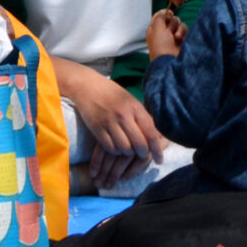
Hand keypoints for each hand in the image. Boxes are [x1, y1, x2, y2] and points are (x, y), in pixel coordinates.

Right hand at [57, 61, 164, 189]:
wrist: (87, 86)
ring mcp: (109, 122)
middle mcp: (123, 114)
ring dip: (127, 153)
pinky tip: (115, 147)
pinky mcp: (97, 128)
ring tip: (127, 149)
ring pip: (124, 149)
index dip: (156, 149)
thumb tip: (158, 135)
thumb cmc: (112, 93)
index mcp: (135, 106)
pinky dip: (115, 151)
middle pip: (139, 144)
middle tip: (141, 155)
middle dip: (142, 154)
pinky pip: (110, 148)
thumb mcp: (130, 100)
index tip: (159, 160)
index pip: (151, 133)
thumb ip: (141, 116)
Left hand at [145, 8, 185, 60]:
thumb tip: (164, 12)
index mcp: (154, 29)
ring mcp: (173, 36)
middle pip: (170, 18)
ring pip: (179, 23)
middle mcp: (163, 32)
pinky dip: (183, 32)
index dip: (164, 13)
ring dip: (178, 28)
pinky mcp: (182, 40)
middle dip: (172, 22)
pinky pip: (185, 29)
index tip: (168, 14)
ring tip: (176, 37)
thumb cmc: (160, 47)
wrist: (170, 62)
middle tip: (169, 30)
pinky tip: (180, 38)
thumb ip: (160, 17)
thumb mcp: (156, 29)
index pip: (159, 16)